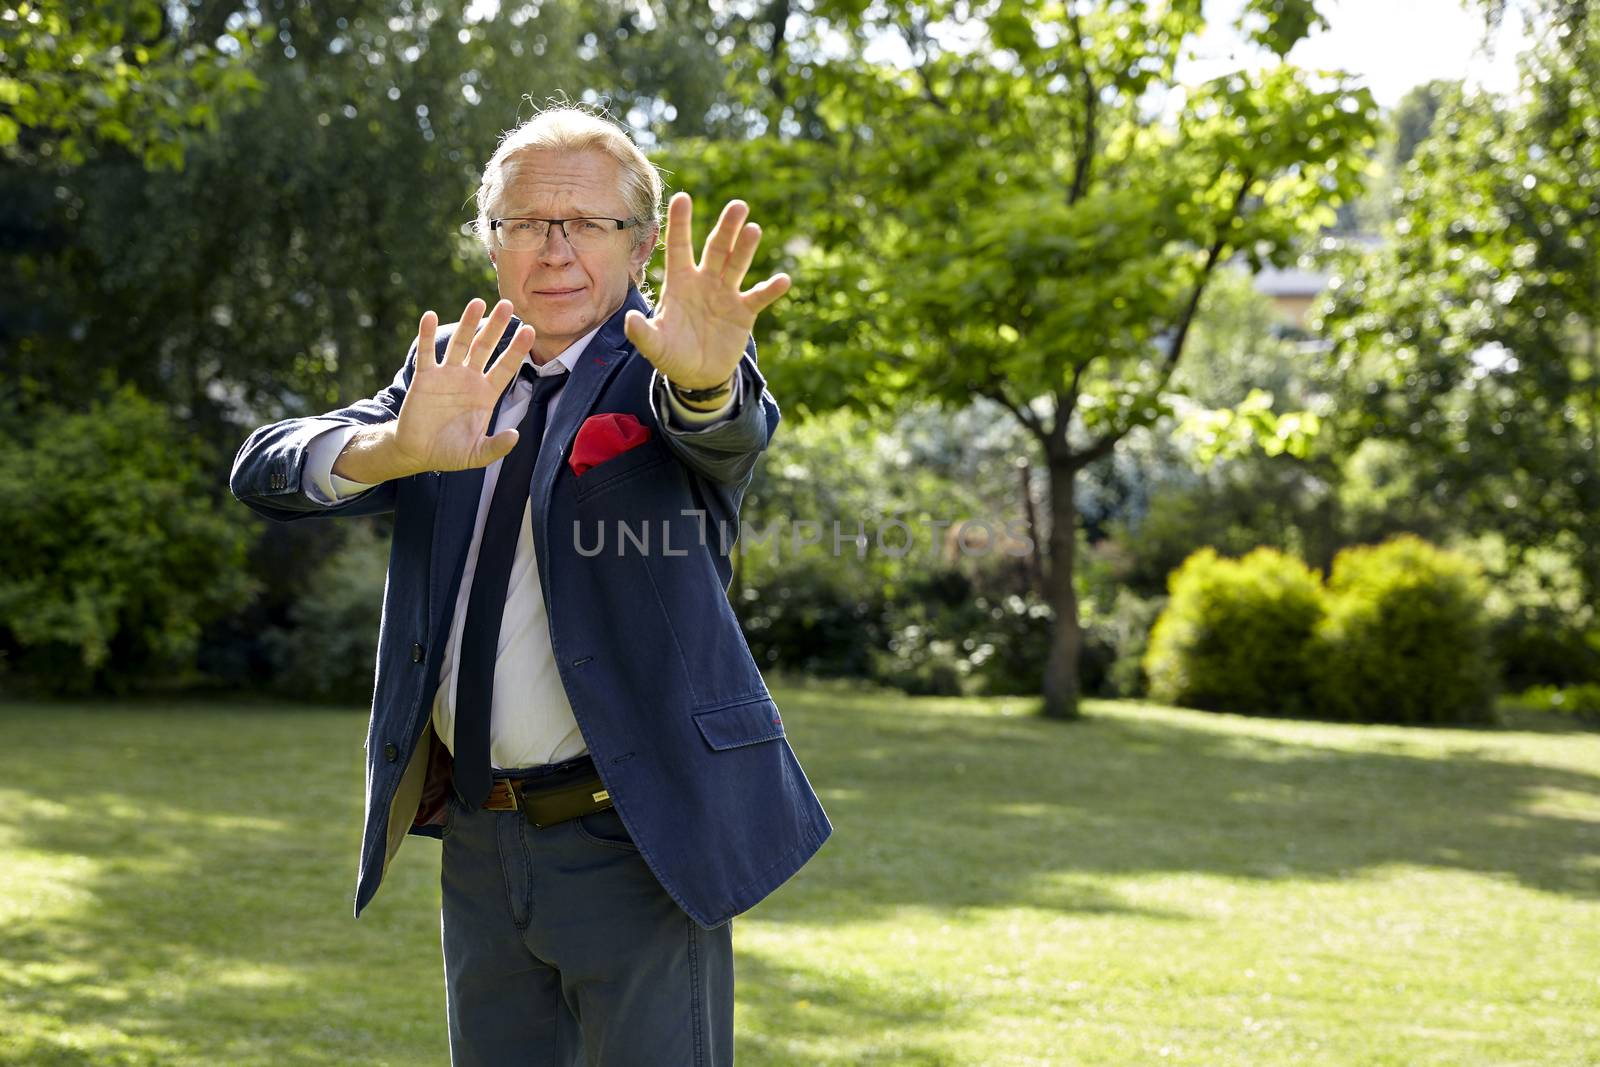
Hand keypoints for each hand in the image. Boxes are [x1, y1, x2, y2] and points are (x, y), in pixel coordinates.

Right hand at [388, 298, 533, 474]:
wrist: (419, 451)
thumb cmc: (451, 452)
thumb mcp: (477, 455)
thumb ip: (496, 447)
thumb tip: (515, 436)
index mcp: (486, 394)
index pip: (506, 367)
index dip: (517, 350)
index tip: (530, 331)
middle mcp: (469, 379)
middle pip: (485, 347)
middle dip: (496, 326)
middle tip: (508, 304)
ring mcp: (447, 375)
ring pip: (460, 343)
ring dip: (468, 323)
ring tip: (478, 302)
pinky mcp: (425, 378)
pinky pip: (427, 353)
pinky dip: (426, 334)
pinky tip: (430, 316)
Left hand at [623, 193, 790, 390]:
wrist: (697, 375)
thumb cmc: (672, 354)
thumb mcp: (655, 346)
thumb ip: (642, 333)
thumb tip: (630, 320)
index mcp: (680, 282)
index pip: (680, 247)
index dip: (681, 223)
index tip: (683, 197)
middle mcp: (705, 281)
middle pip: (717, 249)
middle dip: (727, 228)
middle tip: (738, 206)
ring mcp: (726, 294)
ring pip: (737, 265)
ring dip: (746, 248)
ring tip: (754, 229)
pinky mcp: (743, 312)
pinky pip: (758, 297)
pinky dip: (770, 289)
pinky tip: (782, 280)